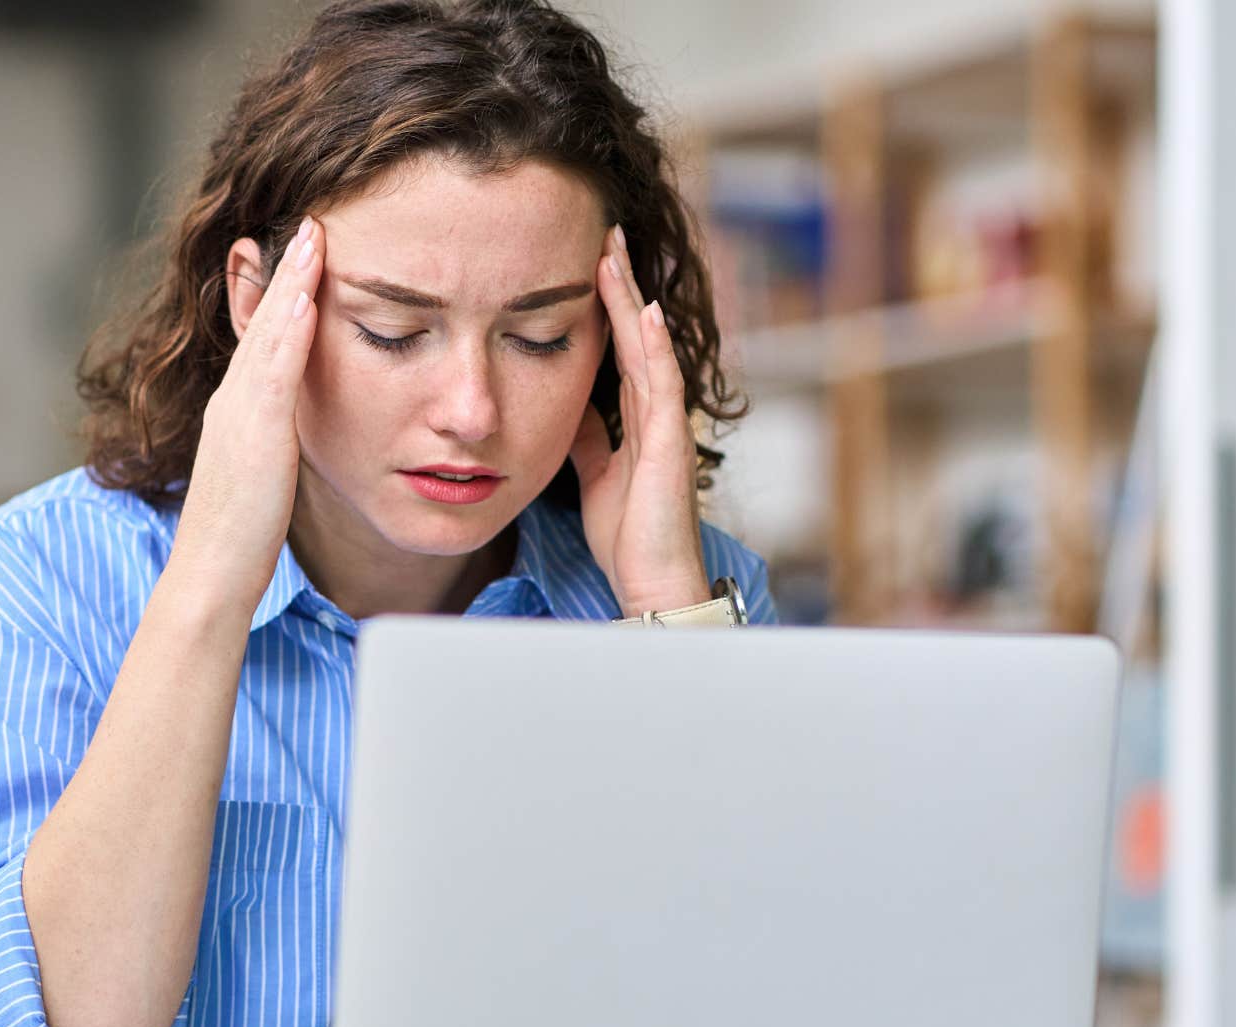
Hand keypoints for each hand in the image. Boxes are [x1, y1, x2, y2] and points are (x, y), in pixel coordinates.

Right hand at [168, 216, 325, 607]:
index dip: (280, 295)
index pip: (261, 340)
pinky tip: (308, 295)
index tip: (302, 253)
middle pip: (261, 322)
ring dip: (291, 281)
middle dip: (285, 270)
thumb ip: (269, 450)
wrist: (210, 577)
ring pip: (267, 332)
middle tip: (309, 220)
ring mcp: (240, 414)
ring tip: (314, 234)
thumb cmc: (238, 541)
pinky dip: (290, 327)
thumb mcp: (258, 480)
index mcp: (237, 413)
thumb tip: (286, 439)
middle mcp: (232, 402)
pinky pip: (275, 369)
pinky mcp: (255, 432)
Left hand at [568, 224, 709, 616]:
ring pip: (649, 347)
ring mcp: (667, 424)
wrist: (650, 582)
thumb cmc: (628, 538)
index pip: (621, 350)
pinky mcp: (671, 442)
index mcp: (637, 422)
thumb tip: (565, 408)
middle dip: (620, 286)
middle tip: (604, 235)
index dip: (608, 308)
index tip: (590, 265)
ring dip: (632, 300)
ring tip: (616, 254)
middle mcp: (656, 414)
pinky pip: (662, 384)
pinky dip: (655, 347)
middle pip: (636, 336)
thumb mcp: (595, 477)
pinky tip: (646, 312)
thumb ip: (587, 440)